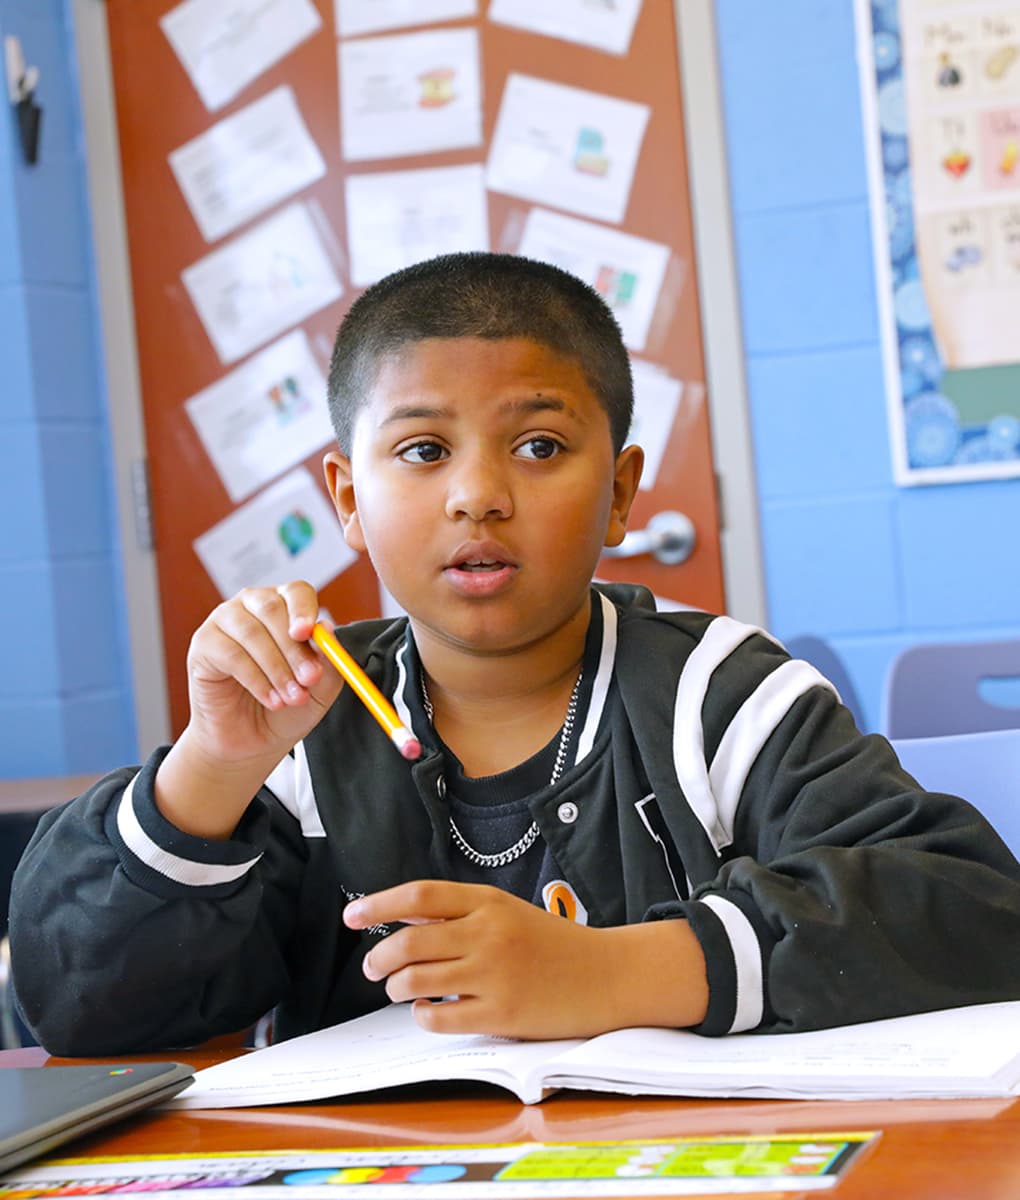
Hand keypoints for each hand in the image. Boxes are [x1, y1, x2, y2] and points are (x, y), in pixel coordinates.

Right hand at [154, 582, 341, 838]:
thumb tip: (327, 630)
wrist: (251, 740)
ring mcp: (224, 621)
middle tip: (309, 678)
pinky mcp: (204, 644)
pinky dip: (256, 680)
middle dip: (295, 648)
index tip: (311, 633)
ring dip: (277, 669)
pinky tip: (271, 699)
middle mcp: (252, 606)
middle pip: (273, 609)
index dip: (304, 610)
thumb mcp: (320, 688)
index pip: (296, 592)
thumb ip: (328, 661)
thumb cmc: (286, 707)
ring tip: (292, 698)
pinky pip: (231, 655)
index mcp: (284, 607)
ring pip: (252, 633)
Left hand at [343, 880, 708, 1038]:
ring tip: (399, 989)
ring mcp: (494, 974)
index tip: (351, 916)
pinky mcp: (501, 1013)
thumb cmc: (553, 944)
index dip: (378, 905)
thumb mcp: (507, 913)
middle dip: (379, 957)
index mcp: (489, 902)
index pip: (420, 896)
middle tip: (373, 967)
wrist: (607, 975)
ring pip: (416, 980)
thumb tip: (404, 917)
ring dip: (396, 987)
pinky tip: (427, 1010)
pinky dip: (422, 1015)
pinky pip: (439, 1016)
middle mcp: (488, 934)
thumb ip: (460, 914)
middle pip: (410, 941)